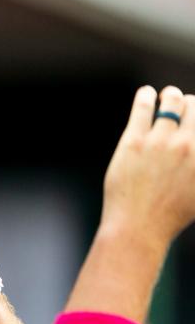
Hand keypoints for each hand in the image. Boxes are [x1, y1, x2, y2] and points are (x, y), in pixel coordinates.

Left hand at [101, 85, 194, 245]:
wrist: (138, 228)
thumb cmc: (172, 214)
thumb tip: (194, 153)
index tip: (194, 118)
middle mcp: (189, 145)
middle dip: (190, 103)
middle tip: (184, 103)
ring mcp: (160, 142)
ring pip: (172, 102)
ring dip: (171, 96)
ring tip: (167, 96)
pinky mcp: (133, 142)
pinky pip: (143, 108)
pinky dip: (147, 97)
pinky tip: (146, 95)